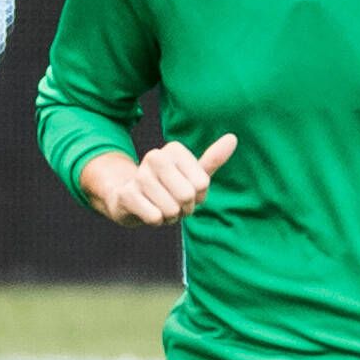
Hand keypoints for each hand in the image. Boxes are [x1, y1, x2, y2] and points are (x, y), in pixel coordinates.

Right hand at [86, 133, 237, 226]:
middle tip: (175, 203)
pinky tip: (148, 212)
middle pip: (187, 195)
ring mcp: (139, 175)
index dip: (199, 197)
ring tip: (160, 207)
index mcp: (174, 149)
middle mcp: (155, 156)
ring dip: (169, 216)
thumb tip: (233, 138)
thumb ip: (212, 159)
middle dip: (184, 208)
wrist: (129, 199)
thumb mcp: (193, 175)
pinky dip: (156, 221)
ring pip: (171, 208)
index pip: (202, 184)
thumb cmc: (168, 188)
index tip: (187, 192)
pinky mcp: (127, 194)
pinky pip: (154, 216)